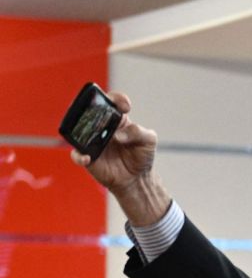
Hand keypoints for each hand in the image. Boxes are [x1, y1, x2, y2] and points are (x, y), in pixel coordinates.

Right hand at [70, 91, 170, 225]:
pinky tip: (87, 158)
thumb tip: (118, 135)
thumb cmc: (142, 155)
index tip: (125, 106)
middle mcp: (101, 126)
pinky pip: (77, 153)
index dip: (116, 99)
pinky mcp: (88, 156)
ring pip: (79, 129)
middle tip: (104, 120)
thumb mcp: (149, 141)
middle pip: (90, 110)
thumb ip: (138, 132)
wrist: (137, 178)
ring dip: (84, 130)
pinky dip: (79, 155)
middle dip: (94, 110)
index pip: (112, 101)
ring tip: (95, 136)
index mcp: (117, 118)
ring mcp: (92, 140)